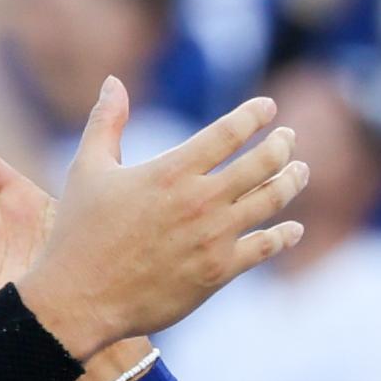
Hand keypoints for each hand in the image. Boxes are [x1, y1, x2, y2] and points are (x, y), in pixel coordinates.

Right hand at [0, 81, 308, 359]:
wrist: (80, 299)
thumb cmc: (79, 233)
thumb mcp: (87, 168)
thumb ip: (106, 122)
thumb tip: (114, 82)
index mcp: (171, 171)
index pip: (229, 133)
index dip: (254, 116)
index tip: (268, 107)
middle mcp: (200, 200)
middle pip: (261, 163)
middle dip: (282, 145)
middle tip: (289, 137)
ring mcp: (214, 237)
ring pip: (271, 201)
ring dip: (292, 182)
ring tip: (301, 171)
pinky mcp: (220, 272)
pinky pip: (265, 247)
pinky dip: (285, 235)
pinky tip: (294, 228)